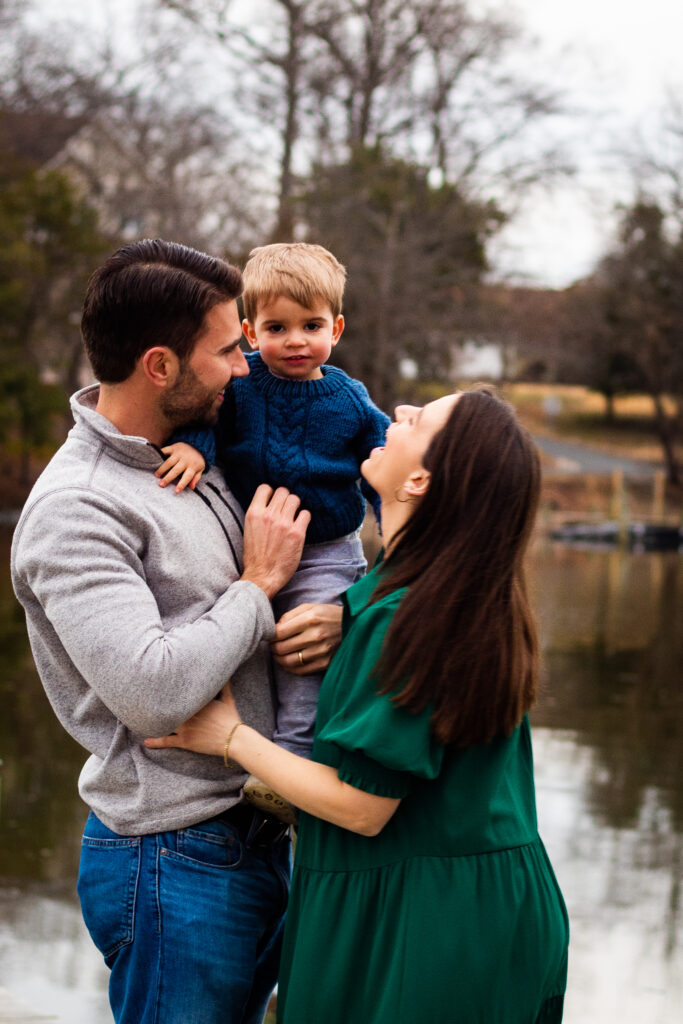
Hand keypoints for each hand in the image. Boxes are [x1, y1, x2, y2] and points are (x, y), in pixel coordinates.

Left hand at [144, 682, 238, 756]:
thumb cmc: (232, 719)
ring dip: (154, 721)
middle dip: (157, 703)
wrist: (235, 739)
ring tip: (140, 719)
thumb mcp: (228, 700)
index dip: (168, 689)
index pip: (180, 694)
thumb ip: (224, 686)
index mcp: (198, 702)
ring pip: (165, 722)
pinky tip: (146, 742)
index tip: (158, 684)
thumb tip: (226, 672)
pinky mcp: (185, 741)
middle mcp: (189, 713)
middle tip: (143, 697)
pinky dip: (156, 742)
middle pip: (169, 706)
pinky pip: (167, 741)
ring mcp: (186, 727)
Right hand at [155, 442, 205, 492]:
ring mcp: (179, 453)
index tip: (176, 491)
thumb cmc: (196, 460)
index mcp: (193, 466)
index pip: (187, 477)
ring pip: (169, 462)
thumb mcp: (200, 469)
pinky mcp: (173, 447)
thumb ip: (196, 478)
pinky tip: (154, 461)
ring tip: (156, 475)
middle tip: (161, 485)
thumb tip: (191, 488)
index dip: (181, 484)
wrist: (197, 444)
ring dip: (162, 469)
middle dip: (168, 478)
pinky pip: (165, 451)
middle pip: (176, 470)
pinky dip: (159, 455)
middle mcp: (186, 459)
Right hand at [241, 484, 309, 598]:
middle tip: (286, 509)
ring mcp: (283, 523)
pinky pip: (306, 514)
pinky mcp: (297, 533)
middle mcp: (268, 515)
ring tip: (293, 516)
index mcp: (254, 514)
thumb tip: (269, 504)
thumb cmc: (255, 556)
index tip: (274, 501)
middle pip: (283, 491)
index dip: (271, 493)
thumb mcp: (249, 530)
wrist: (261, 576)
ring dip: (295, 506)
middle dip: (285, 498)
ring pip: (295, 499)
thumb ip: (258, 515)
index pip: (265, 488)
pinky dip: (304, 517)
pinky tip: (300, 525)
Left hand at [271, 603, 342, 674]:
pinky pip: (301, 670)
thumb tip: (274, 628)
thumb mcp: (310, 607)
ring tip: (278, 654)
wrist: (354, 626)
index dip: (270, 636)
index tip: (270, 636)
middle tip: (272, 646)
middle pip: (282, 648)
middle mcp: (315, 636)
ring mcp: (320, 651)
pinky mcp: (325, 662)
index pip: (279, 632)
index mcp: (310, 619)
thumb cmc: (328, 615)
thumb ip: (290, 615)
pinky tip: (288, 662)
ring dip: (279, 659)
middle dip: (273, 648)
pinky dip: (290, 668)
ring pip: (289, 661)